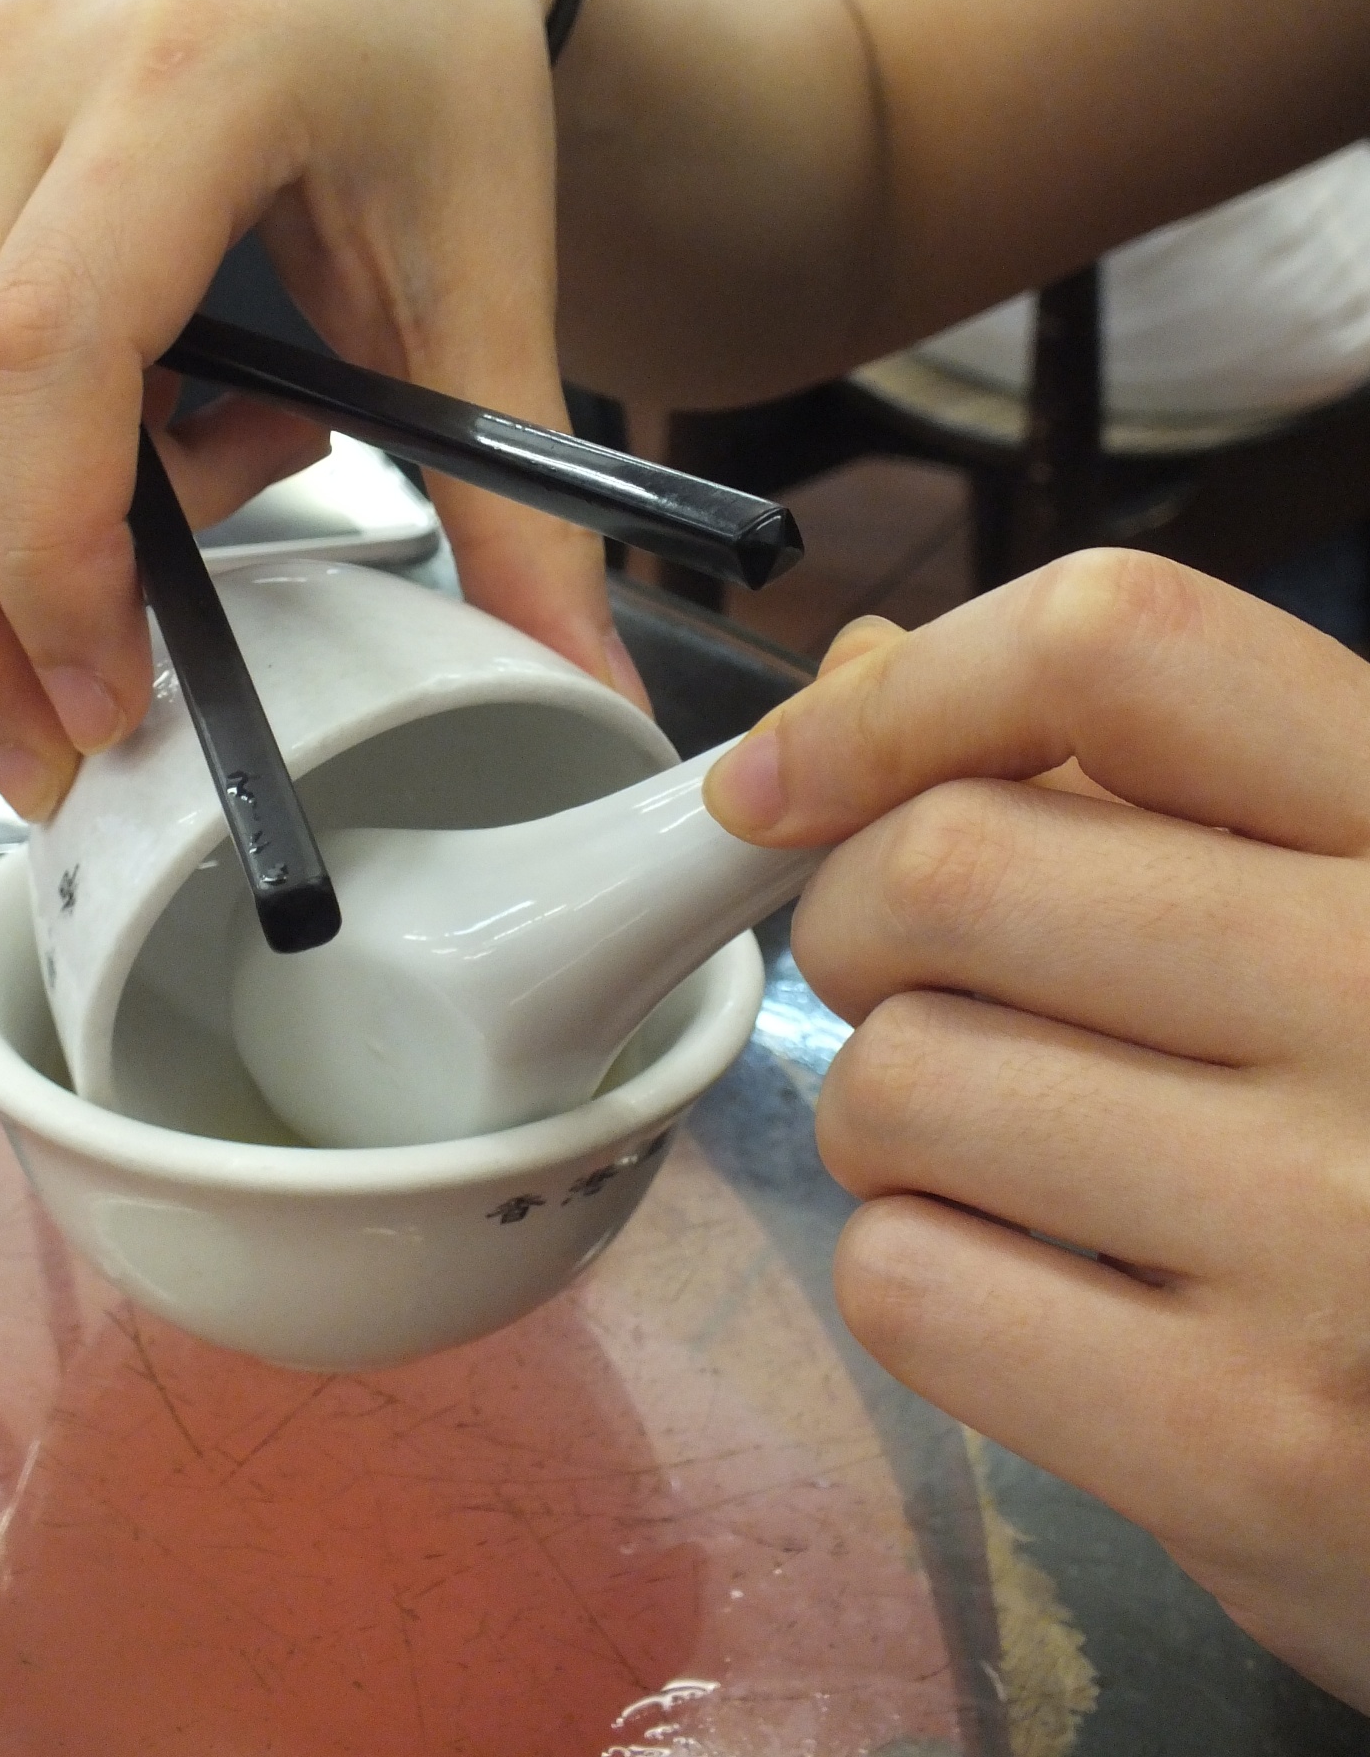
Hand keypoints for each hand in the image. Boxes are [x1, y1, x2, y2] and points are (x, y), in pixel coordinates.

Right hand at [0, 0, 641, 821]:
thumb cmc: (442, 79)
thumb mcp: (498, 282)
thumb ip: (524, 494)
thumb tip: (588, 689)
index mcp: (190, 74)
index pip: (47, 342)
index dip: (49, 547)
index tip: (105, 697)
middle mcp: (28, 69)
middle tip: (47, 753)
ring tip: (198, 503)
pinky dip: (3, 444)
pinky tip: (159, 419)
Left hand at [705, 551, 1369, 1710]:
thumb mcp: (1341, 907)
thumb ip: (1129, 781)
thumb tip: (862, 676)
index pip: (1113, 650)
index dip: (898, 700)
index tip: (785, 779)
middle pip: (947, 867)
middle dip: (852, 924)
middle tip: (907, 984)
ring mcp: (1336, 1233)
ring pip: (893, 1080)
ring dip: (885, 1115)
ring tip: (1004, 1155)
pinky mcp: (1258, 1449)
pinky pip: (907, 1285)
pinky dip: (918, 1275)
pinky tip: (1038, 1290)